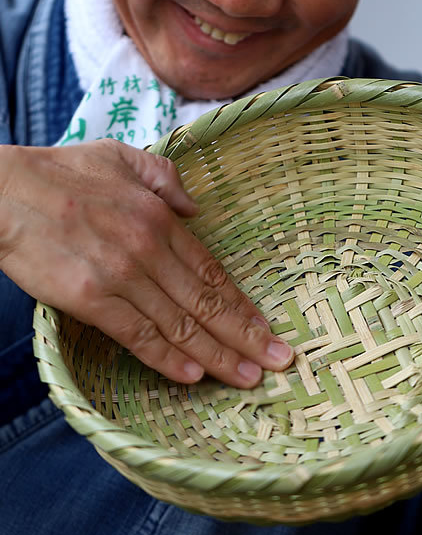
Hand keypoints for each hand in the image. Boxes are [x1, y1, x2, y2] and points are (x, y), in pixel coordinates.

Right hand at [0, 139, 292, 386]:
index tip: (268, 328)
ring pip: (180, 325)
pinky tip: (193, 377)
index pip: (213, 272)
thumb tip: (196, 209)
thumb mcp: (123, 156)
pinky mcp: (89, 299)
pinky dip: (167, 359)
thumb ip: (166, 179)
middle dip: (247, 337)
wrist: (2, 192)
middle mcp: (149, 249)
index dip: (243, 304)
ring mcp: (121, 276)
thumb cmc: (61, 172)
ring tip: (248, 378)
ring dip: (217, 356)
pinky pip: (137, 335)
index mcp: (160, 217)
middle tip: (281, 363)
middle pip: (207, 304)